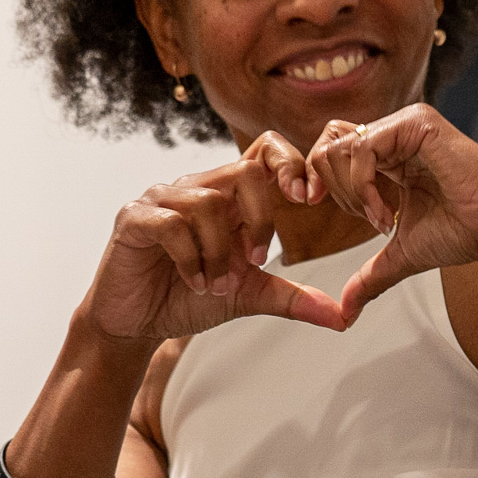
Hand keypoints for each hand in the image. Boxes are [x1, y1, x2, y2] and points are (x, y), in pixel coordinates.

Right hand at [86, 154, 344, 340]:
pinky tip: (196, 283)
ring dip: (220, 252)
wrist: (135, 325)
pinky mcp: (134, 219)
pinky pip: (172, 224)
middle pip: (243, 171)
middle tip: (258, 261)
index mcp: (228, 198)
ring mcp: (162, 199)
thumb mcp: (248, 296)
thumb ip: (292, 298)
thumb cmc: (188, 298)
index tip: (309, 198)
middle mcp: (196, 188)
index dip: (290, 164)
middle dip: (261, 218)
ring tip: (217, 285)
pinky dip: (191, 258)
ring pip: (208, 204)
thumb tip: (343, 317)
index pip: (263, 153)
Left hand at [305, 103, 477, 322]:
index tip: (319, 207)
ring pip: (342, 146)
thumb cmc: (466, 231)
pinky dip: (364, 187)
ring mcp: (406, 124)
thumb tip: (344, 313)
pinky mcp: (417, 124)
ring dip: (352, 193)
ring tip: (382, 221)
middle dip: (330, 186)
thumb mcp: (403, 253)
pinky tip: (388, 215)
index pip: (333, 148)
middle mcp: (396, 131)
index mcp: (391, 152)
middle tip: (365, 219)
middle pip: (329, 141)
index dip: (319, 177)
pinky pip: (363, 149)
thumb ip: (370, 275)